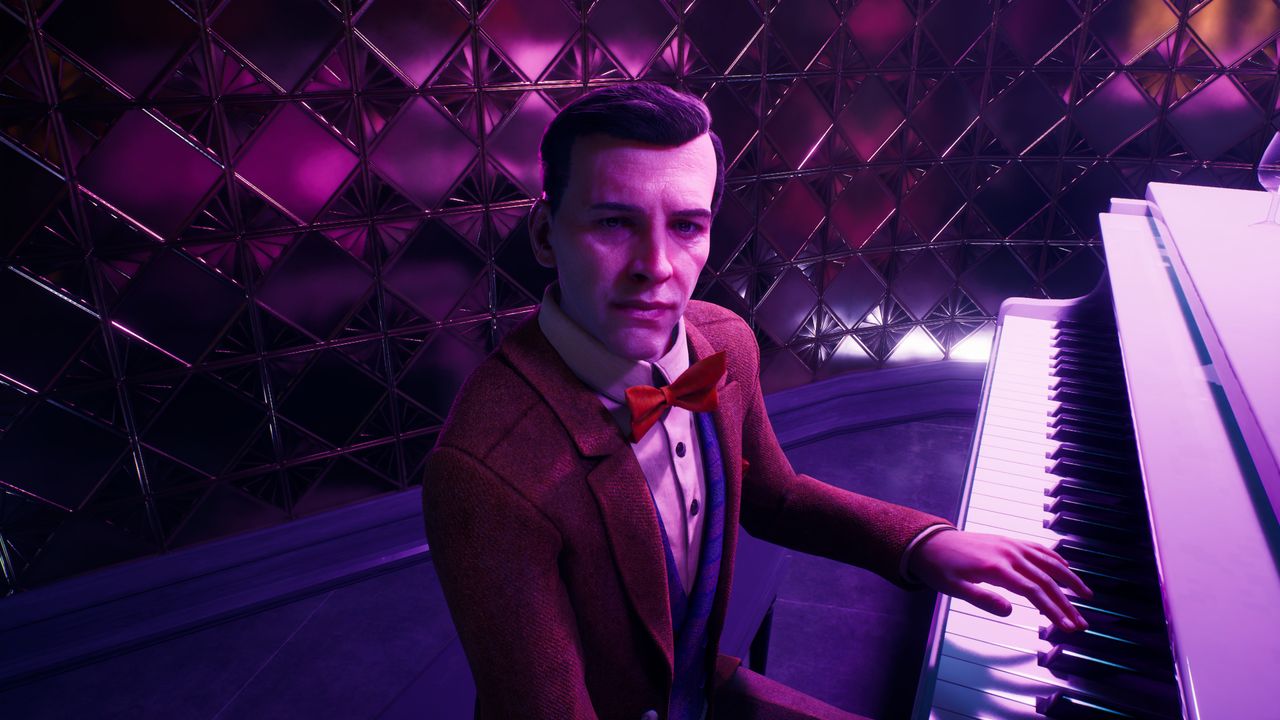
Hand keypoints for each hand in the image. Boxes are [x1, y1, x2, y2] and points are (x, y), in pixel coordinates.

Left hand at [907, 529, 1091, 631]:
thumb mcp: (954, 588)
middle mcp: (1008, 553)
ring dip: (1069, 579)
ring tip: (1087, 596)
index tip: (1068, 627)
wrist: (929, 542)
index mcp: (996, 567)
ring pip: (1048, 561)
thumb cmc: (940, 567)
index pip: (1034, 592)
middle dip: (1066, 604)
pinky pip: (1037, 548)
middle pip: (1046, 580)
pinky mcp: (1008, 541)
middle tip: (1081, 624)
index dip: (1054, 611)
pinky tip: (1066, 568)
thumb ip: (982, 598)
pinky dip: (1055, 558)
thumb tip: (1009, 610)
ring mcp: (1010, 545)